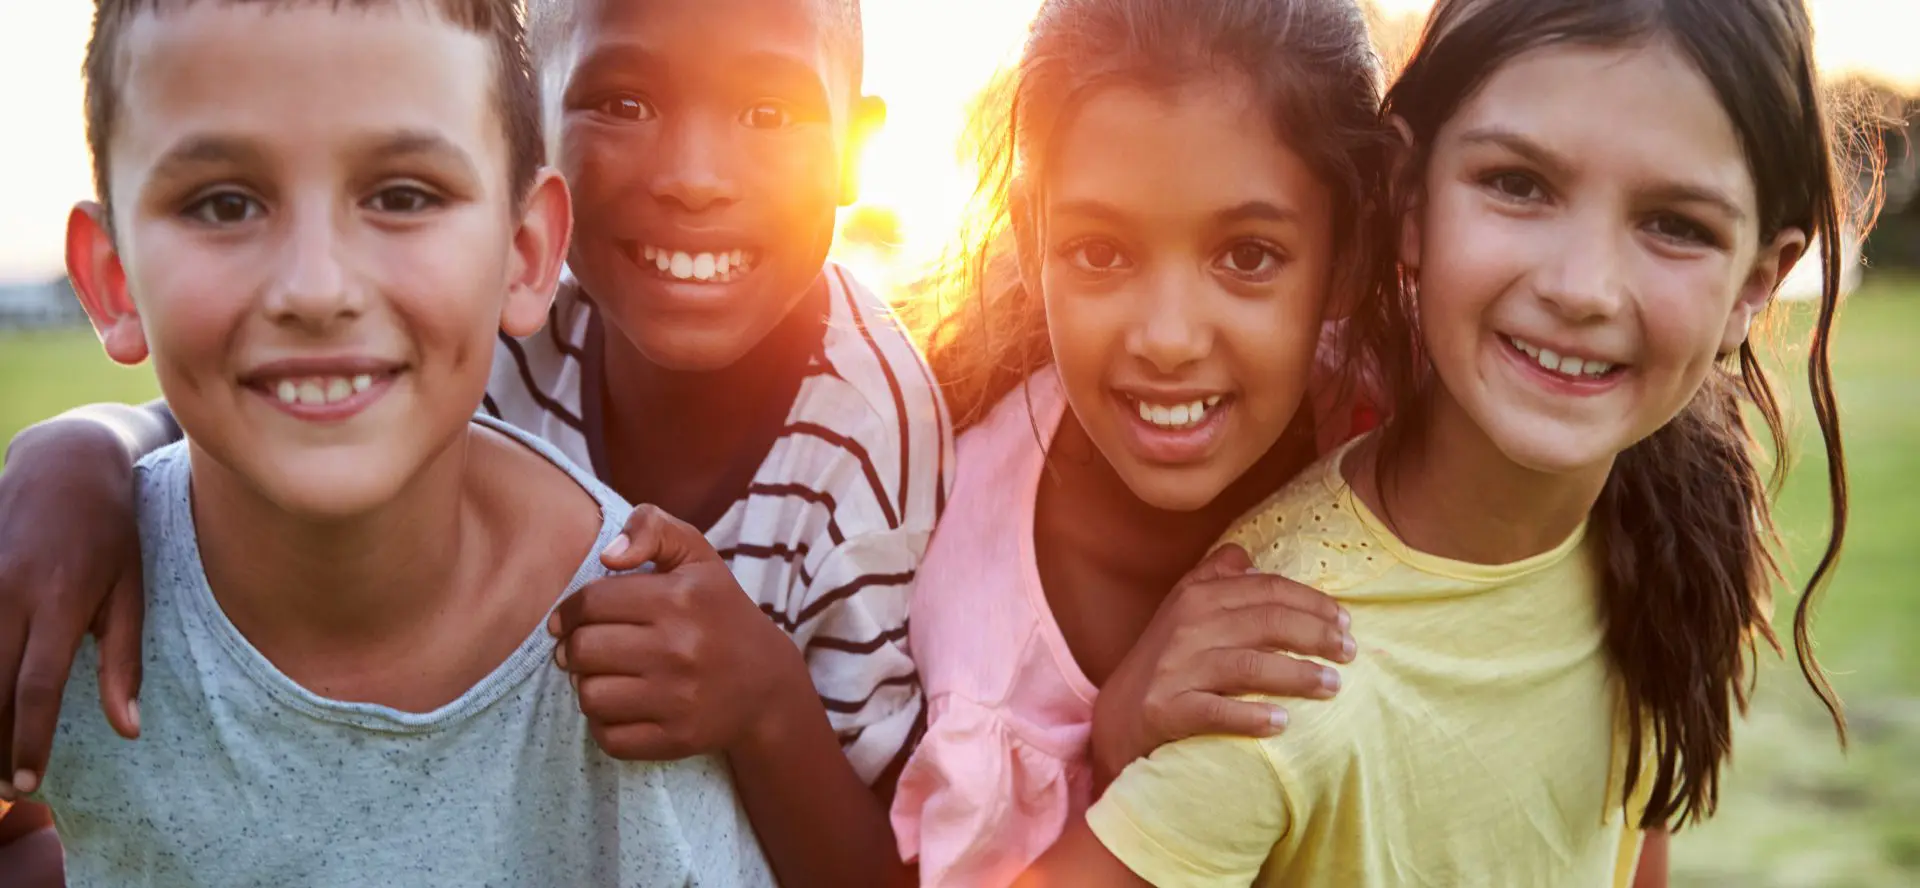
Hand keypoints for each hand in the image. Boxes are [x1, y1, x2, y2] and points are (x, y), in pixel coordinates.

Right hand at [0, 426, 145, 800]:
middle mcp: (9, 594)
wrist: (65, 464)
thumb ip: (124, 662)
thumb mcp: (132, 592)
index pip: (35, 687)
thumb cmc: (111, 532)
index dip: (28, 740)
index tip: (30, 781)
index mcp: (59, 602)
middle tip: (7, 787)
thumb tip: (128, 729)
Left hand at [548, 505, 807, 760]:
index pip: (591, 602)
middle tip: (584, 649)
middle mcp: (680, 648)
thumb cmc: (720, 613)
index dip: (569, 610)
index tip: (568, 620)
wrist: (767, 684)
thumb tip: (608, 555)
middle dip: (575, 648)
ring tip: (604, 676)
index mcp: (680, 598)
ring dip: (588, 686)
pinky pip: (609, 737)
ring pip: (590, 695)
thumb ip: (652, 527)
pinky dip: (604, 724)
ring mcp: (679, 698)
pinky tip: (620, 706)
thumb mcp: (697, 556)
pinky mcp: (677, 737)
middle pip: (583, 650)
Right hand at [1091, 544, 1353, 784]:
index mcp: (1197, 597)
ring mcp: (1177, 669)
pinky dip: (1252, 715)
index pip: (1266, 590)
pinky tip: (1282, 721)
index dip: (1311, 602)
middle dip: (1316, 634)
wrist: (1115, 717)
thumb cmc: (1162, 661)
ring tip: (1332, 686)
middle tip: (1350, 652)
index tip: (1344, 620)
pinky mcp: (1168, 709)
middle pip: (1266, 622)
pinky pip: (1217, 710)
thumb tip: (1248, 557)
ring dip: (1298, 675)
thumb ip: (1212, 577)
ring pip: (1250, 665)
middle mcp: (1188, 627)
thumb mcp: (1180, 610)